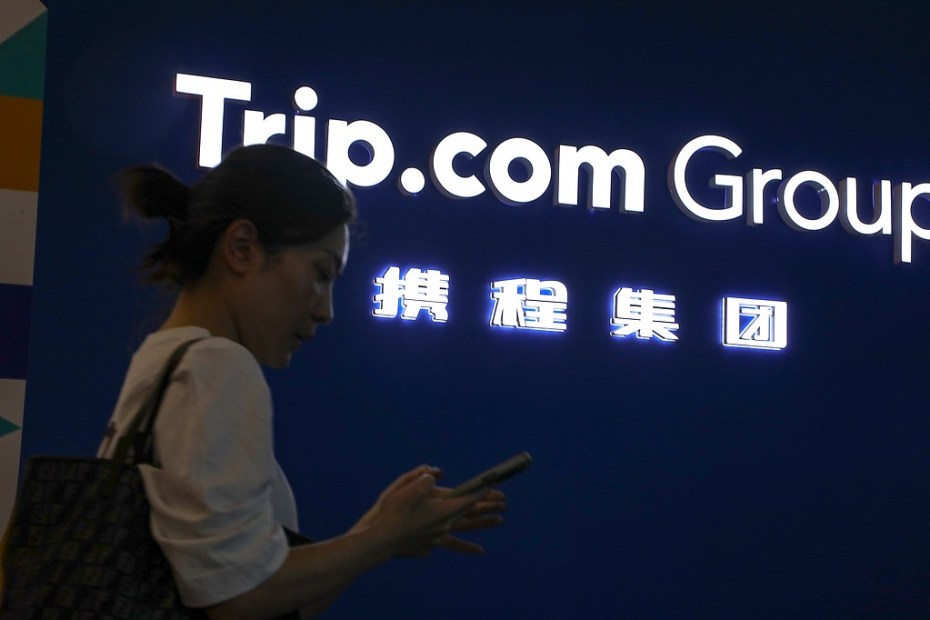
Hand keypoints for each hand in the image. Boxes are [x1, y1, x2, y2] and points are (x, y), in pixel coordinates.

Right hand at [350, 466, 504, 557]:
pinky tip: (476, 550)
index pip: (469, 498)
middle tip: (505, 502)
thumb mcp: (408, 487)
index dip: (483, 491)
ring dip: (482, 523)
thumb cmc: (393, 512)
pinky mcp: (428, 546)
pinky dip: (464, 544)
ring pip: (465, 528)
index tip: (495, 485)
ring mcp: (437, 537)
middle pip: (471, 513)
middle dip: (487, 506)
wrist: (379, 540)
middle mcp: (444, 525)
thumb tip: (435, 475)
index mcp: (444, 510)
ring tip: (499, 521)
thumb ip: (425, 477)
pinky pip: (450, 542)